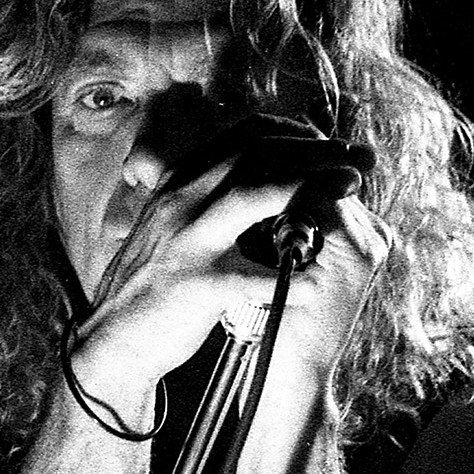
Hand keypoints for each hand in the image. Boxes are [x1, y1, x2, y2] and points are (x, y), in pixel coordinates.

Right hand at [69, 161, 388, 416]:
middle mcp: (180, 202)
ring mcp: (185, 242)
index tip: (332, 142)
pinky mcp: (192, 286)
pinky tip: (317, 286)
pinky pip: (248, 278)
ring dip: (308, 186)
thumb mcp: (174, 227)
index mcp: (179, 185)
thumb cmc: (154, 288)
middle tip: (360, 160)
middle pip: (254, 155)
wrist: (112, 340)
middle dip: (314, 151)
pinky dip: (287, 280)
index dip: (294, 133)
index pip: (241, 138)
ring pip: (250, 196)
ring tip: (352, 187)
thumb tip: (258, 176)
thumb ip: (208, 197)